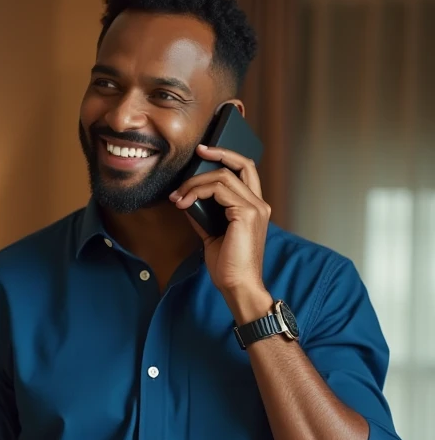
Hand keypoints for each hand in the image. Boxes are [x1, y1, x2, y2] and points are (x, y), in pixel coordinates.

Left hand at [169, 144, 271, 320]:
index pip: (245, 171)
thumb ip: (204, 214)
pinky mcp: (247, 214)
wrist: (238, 286)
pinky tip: (185, 203)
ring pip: (223, 177)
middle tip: (196, 153)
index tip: (204, 154)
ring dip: (195, 183)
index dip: (226, 158)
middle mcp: (259, 204)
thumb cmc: (228, 265)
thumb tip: (187, 198)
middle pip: (242, 164)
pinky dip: (197, 192)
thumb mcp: (212, 233)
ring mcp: (255, 208)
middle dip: (218, 154)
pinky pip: (219, 190)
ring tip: (179, 197)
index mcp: (254, 207)